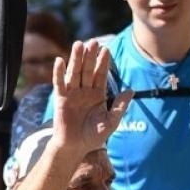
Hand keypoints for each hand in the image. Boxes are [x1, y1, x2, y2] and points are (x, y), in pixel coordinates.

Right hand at [51, 40, 128, 158]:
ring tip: (79, 44)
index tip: (106, 49)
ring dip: (76, 59)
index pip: (101, 75)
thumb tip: (131, 91)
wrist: (75, 148)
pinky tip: (60, 61)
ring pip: (74, 72)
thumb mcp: (110, 122)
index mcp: (97, 94)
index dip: (103, 62)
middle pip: (88, 69)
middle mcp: (84, 91)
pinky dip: (59, 73)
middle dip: (90, 56)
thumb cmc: (93, 137)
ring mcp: (72, 93)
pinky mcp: (61, 99)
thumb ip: (119, 106)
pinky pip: (59, 83)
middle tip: (93, 41)